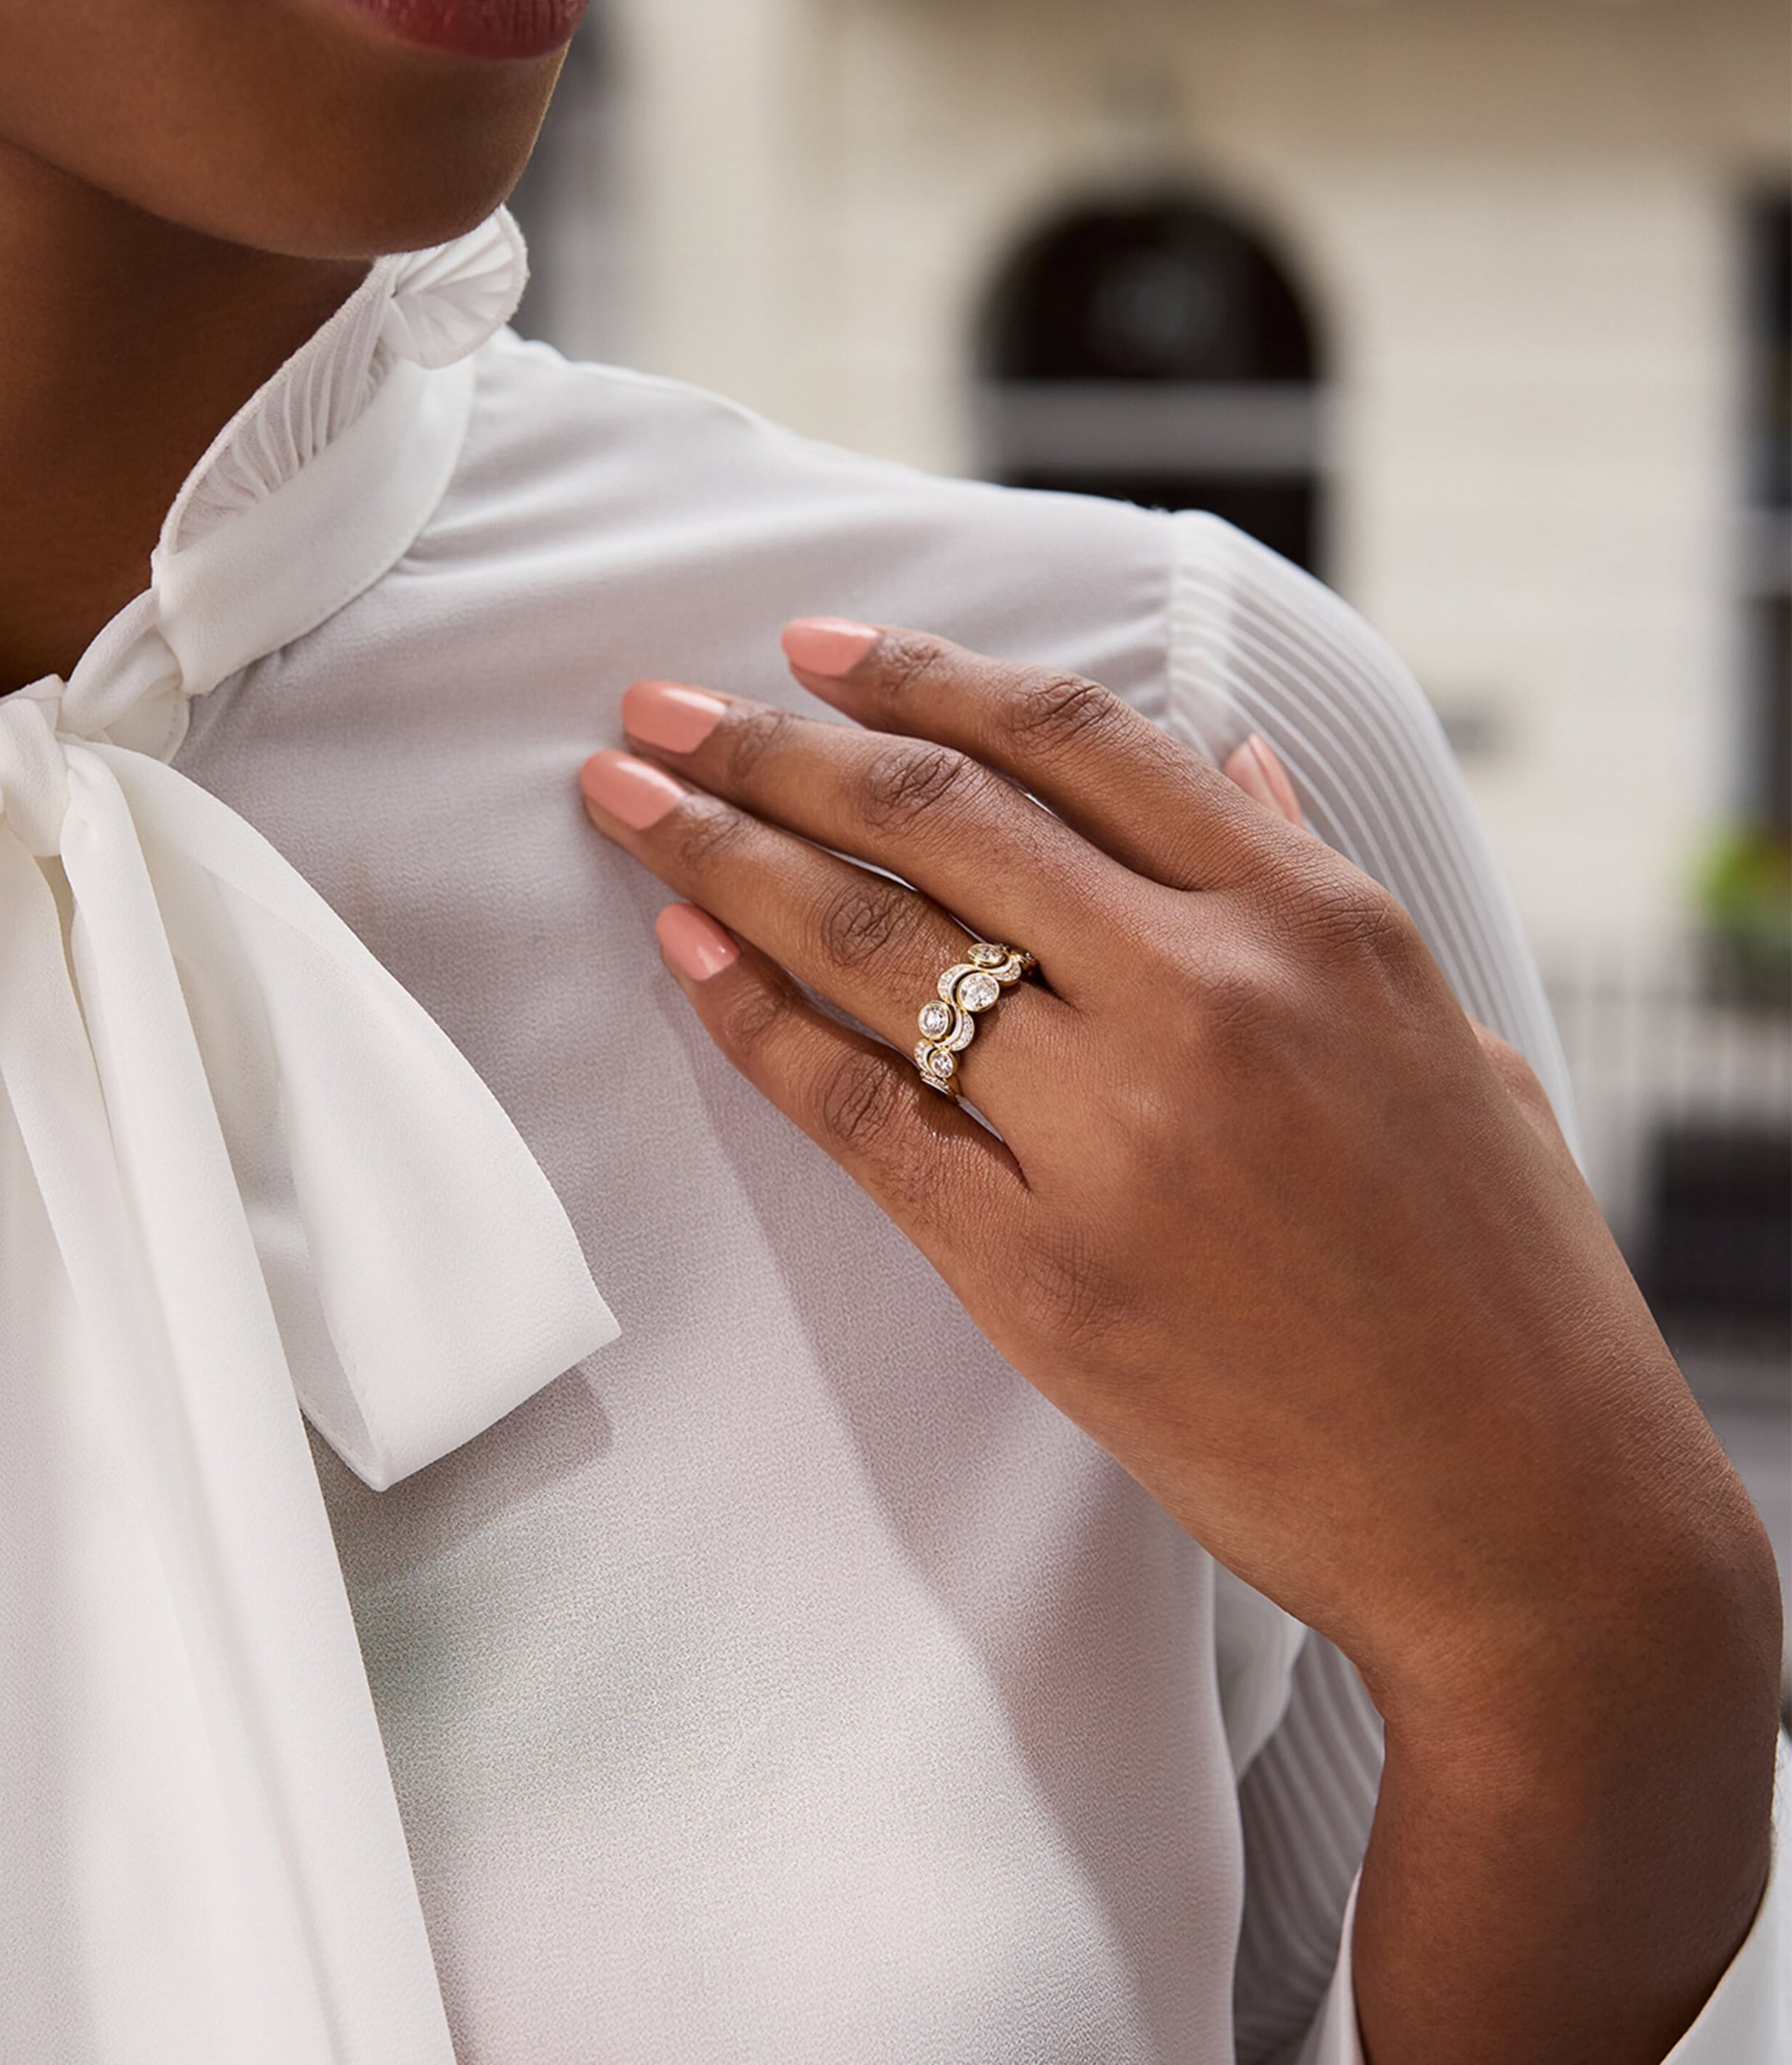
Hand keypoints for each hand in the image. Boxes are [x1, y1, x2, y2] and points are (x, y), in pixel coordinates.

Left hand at [580, 620, 1778, 2062]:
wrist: (1526, 1509)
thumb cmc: (1503, 1274)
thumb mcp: (1441, 1032)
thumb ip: (1318, 882)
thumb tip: (1234, 755)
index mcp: (1314, 917)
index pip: (1077, 737)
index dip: (923, 674)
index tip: (815, 645)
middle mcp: (1209, 993)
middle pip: (940, 817)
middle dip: (775, 745)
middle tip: (659, 707)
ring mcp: (1116, 1131)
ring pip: (875, 944)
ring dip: (726, 855)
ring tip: (627, 799)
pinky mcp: (1040, 1271)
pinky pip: (861, 1113)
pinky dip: (758, 1024)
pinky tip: (683, 954)